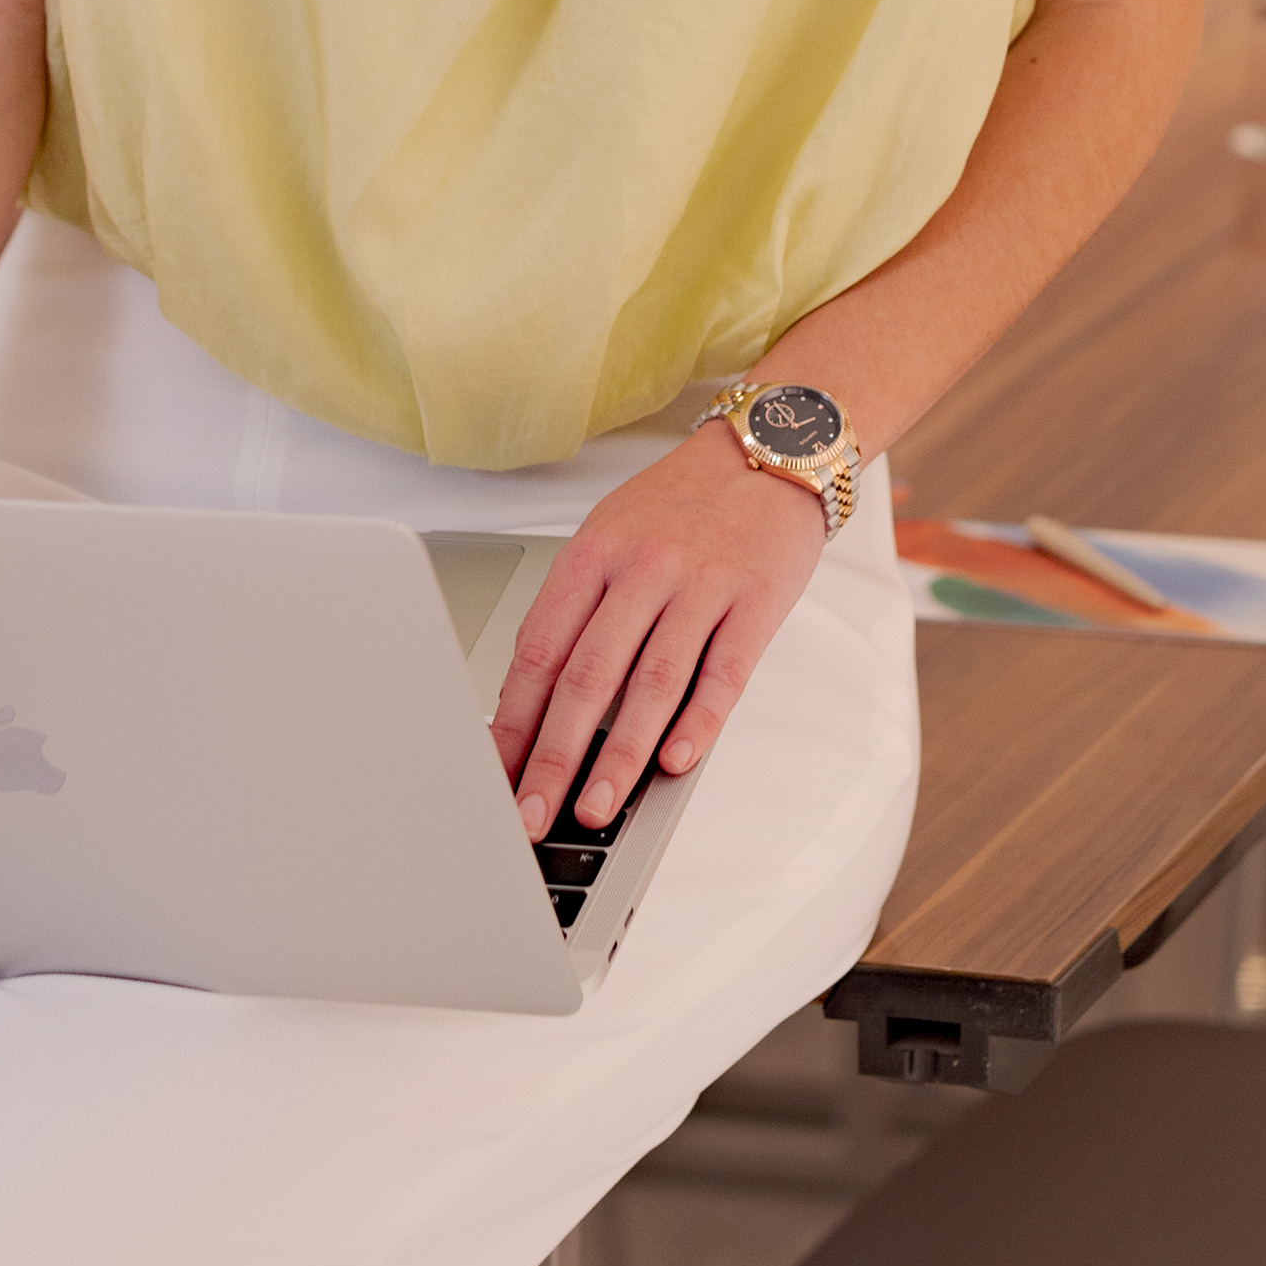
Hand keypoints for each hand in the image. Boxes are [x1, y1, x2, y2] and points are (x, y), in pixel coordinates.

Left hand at [488, 423, 830, 838]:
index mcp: (594, 553)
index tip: (495, 777)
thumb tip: (534, 701)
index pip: (539, 650)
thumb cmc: (683, 504)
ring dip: (620, 756)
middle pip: (587, 675)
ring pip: (652, 683)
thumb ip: (577, 610)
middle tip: (532, 816)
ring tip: (597, 808)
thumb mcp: (611, 536)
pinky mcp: (756, 603)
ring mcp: (701, 585)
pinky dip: (699, 723)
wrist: (771, 450)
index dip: (513, 721)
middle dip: (554, 756)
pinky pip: (723, 673)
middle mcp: (643, 568)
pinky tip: (676, 763)